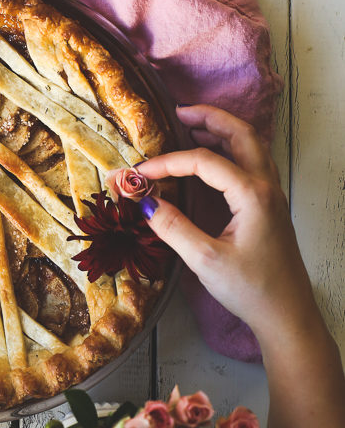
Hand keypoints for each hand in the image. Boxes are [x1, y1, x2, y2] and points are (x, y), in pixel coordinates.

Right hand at [135, 104, 318, 343]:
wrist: (287, 314)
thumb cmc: (251, 289)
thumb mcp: (205, 260)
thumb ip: (172, 227)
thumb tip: (144, 202)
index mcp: (252, 194)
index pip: (204, 161)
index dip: (168, 161)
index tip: (140, 172)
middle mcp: (266, 186)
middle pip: (241, 134)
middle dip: (209, 118)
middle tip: (178, 112)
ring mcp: (271, 195)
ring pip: (250, 145)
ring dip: (222, 130)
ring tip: (191, 126)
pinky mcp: (269, 206)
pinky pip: (251, 163)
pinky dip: (230, 150)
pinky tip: (211, 159)